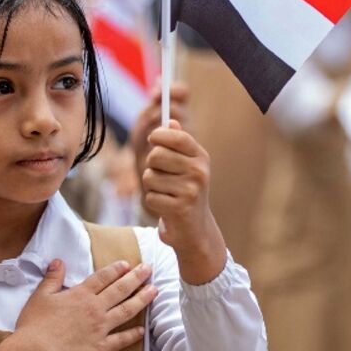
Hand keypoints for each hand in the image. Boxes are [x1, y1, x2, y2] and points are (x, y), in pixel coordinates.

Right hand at [0, 258, 155, 350]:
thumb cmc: (34, 325)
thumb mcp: (40, 296)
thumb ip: (52, 278)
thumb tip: (58, 261)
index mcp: (80, 295)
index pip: (103, 278)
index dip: (116, 269)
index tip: (127, 264)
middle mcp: (95, 308)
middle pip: (120, 290)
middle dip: (136, 277)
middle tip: (149, 269)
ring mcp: (100, 328)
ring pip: (126, 311)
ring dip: (142, 299)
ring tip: (155, 291)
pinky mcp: (101, 348)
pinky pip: (121, 340)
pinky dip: (133, 335)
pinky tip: (143, 330)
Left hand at [142, 120, 226, 284]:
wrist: (195, 228)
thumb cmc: (186, 191)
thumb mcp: (186, 166)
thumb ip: (178, 144)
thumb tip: (170, 122)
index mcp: (201, 157)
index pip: (176, 136)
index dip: (159, 135)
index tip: (153, 139)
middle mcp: (199, 171)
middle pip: (156, 155)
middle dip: (151, 165)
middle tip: (162, 175)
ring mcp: (191, 190)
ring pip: (150, 177)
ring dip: (151, 187)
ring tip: (165, 193)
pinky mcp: (180, 208)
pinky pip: (150, 197)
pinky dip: (153, 203)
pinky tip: (166, 206)